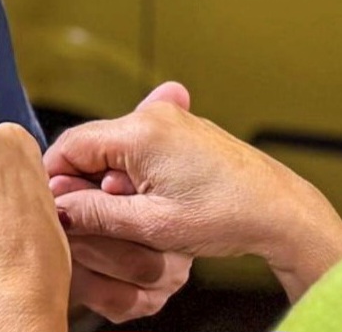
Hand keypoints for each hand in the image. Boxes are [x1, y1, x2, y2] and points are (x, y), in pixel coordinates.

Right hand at [44, 93, 341, 301]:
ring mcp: (170, 120)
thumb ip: (97, 213)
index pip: (69, 145)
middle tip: (101, 219)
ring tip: (137, 213)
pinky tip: (154, 201)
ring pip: (114, 147)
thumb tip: (60, 208)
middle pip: (90, 144)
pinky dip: (134, 173)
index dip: (58, 180)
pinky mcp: (184, 131)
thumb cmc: (229, 217)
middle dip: (87, 181)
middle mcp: (152, 116)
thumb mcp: (153, 225)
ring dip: (111, 179)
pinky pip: (139, 147)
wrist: (283, 213)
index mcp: (139, 131)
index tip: (62, 210)